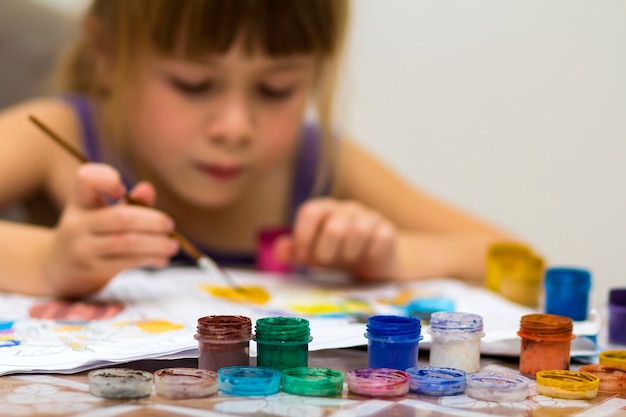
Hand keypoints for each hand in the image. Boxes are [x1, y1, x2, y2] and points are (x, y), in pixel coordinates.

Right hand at [43, 163, 177, 295]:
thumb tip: (148, 189)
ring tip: (172, 246)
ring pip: (128, 243)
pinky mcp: (91, 270)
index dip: (106, 178)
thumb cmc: (89, 233)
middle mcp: (77, 223)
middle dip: (153, 221)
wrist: (56, 267)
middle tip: (169, 225)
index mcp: (80, 202)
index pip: (86, 180)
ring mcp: (82, 248)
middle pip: (123, 217)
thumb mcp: (101, 212)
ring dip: (157, 244)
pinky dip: (151, 258)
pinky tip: (162, 258)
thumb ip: (129, 202)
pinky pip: (128, 262)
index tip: (121, 189)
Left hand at [274, 198, 396, 279]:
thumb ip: (295, 251)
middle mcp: (346, 208)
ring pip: (358, 229)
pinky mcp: (387, 229)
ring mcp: (368, 216)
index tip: (302, 255)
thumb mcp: (313, 254)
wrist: (373, 260)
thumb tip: (279, 250)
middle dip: (326, 250)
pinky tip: (368, 257)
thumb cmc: (337, 253)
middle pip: (333, 225)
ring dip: (349, 252)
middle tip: (326, 262)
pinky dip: (371, 252)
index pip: (311, 211)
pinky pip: (380, 238)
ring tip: (348, 259)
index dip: (304, 234)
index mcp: (324, 209)